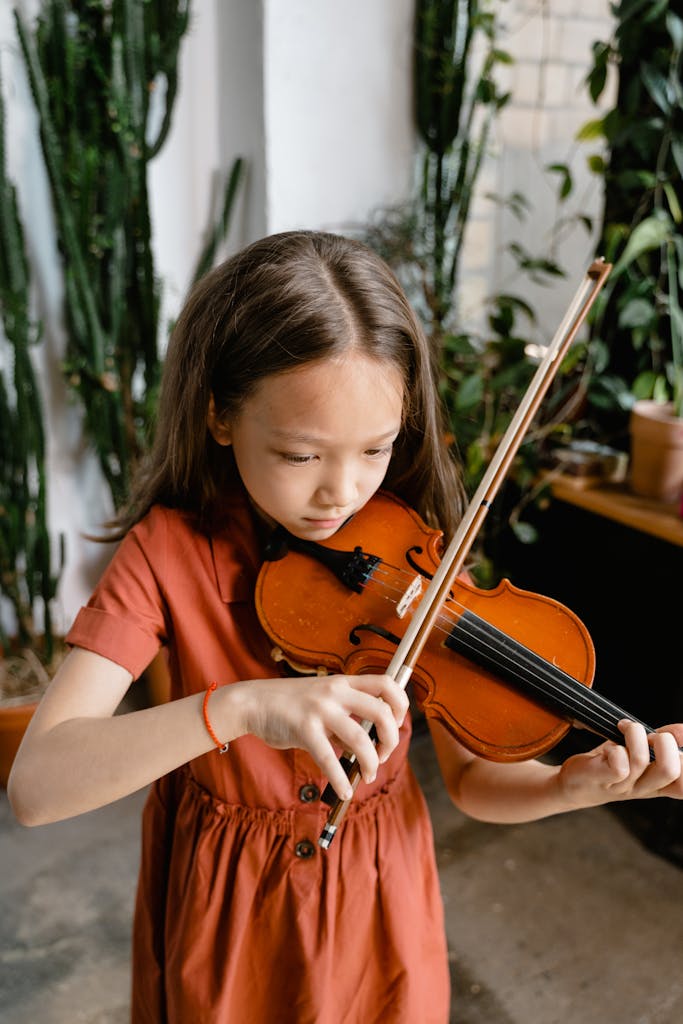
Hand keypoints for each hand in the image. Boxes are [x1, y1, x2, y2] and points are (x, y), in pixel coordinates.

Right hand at [229, 673, 408, 799]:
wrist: (253, 702)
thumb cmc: (290, 705)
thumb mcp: (322, 702)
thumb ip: (345, 719)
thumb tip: (366, 747)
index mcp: (344, 682)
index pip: (387, 684)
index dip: (401, 705)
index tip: (396, 725)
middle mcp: (336, 692)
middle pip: (382, 711)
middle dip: (392, 739)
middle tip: (384, 754)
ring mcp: (320, 709)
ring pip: (361, 739)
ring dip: (371, 763)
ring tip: (368, 775)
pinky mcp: (304, 729)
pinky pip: (329, 759)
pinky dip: (341, 780)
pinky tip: (344, 791)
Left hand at [558, 720, 682, 808]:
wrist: (575, 785)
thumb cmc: (610, 765)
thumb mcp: (640, 754)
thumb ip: (661, 743)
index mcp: (658, 784)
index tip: (680, 740)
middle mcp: (643, 788)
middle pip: (671, 770)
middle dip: (664, 742)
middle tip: (649, 736)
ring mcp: (622, 786)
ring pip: (640, 760)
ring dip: (634, 734)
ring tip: (626, 728)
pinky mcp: (601, 778)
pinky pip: (618, 765)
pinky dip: (616, 747)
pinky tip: (610, 745)